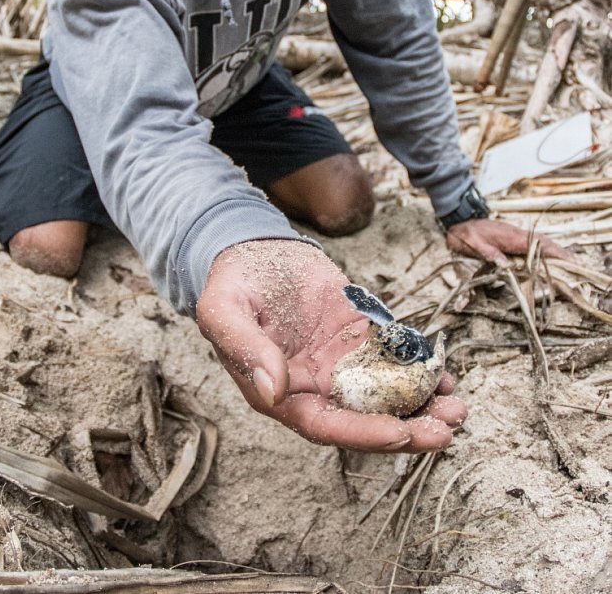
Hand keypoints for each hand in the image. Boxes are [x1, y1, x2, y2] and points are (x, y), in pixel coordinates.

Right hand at [196, 239, 465, 452]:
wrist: (253, 247)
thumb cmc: (232, 283)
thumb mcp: (223, 311)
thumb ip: (246, 348)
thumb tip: (275, 392)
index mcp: (281, 392)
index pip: (326, 425)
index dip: (364, 433)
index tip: (400, 434)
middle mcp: (316, 384)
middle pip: (366, 418)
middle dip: (408, 429)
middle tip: (447, 429)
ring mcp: (341, 361)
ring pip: (387, 394)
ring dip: (423, 404)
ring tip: (457, 406)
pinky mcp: (360, 334)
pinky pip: (394, 357)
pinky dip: (420, 369)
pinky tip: (444, 374)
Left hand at [446, 217, 573, 265]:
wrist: (459, 220)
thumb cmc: (466, 234)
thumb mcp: (474, 245)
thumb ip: (489, 255)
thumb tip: (505, 266)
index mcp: (510, 237)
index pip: (536, 244)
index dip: (553, 252)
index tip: (567, 260)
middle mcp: (516, 234)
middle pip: (543, 242)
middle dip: (560, 252)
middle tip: (576, 265)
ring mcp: (515, 235)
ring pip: (540, 242)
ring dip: (554, 251)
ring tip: (569, 262)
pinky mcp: (512, 238)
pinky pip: (532, 243)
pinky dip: (544, 249)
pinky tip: (549, 257)